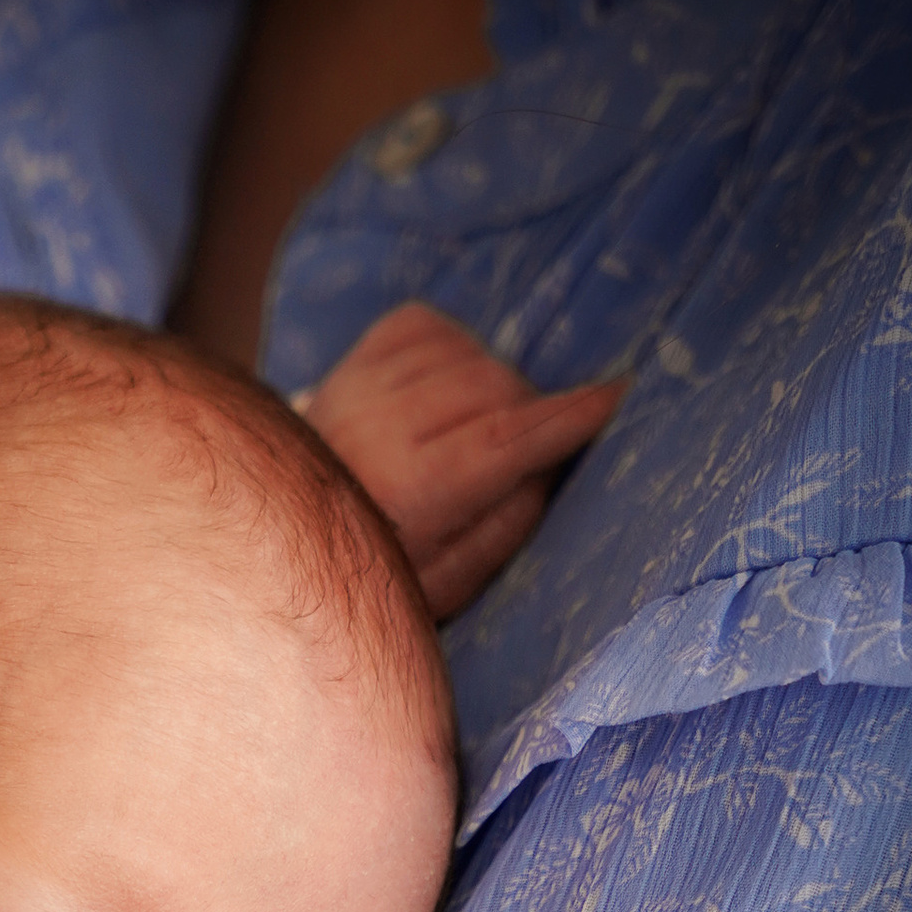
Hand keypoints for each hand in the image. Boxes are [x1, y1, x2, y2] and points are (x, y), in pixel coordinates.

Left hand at [301, 302, 619, 618]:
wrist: (293, 536)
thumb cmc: (382, 566)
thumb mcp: (445, 583)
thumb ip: (501, 530)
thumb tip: (545, 469)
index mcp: (404, 491)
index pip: (504, 439)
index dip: (567, 416)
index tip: (618, 395)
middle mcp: (375, 426)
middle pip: (495, 387)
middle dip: (528, 412)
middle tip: (522, 453)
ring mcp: (360, 383)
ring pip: (469, 353)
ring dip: (491, 385)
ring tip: (473, 432)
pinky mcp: (357, 356)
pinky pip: (432, 328)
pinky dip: (456, 353)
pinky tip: (446, 394)